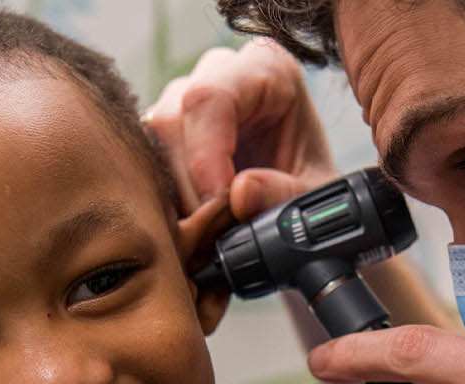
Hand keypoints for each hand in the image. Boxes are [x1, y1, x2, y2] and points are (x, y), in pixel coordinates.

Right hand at [145, 38, 337, 220]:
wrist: (302, 192)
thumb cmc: (313, 182)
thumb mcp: (317, 194)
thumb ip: (287, 194)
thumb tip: (240, 195)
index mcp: (266, 69)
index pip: (211, 96)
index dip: (206, 154)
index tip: (220, 203)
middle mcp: (219, 74)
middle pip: (172, 119)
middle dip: (188, 183)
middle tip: (213, 232)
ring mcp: (185, 99)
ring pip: (151, 143)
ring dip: (172, 194)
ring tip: (207, 233)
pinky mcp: (167, 132)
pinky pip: (147, 162)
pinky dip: (164, 199)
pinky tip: (191, 226)